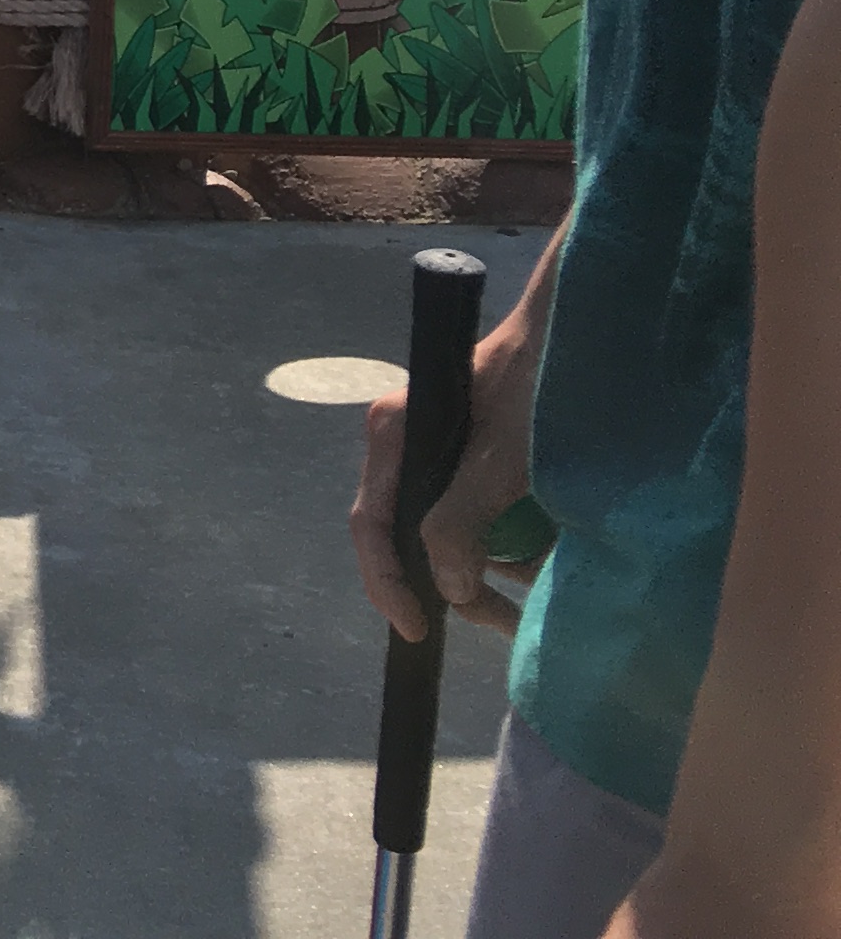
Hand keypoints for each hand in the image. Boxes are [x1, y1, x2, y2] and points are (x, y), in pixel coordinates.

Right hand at [353, 302, 549, 641]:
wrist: (583, 325)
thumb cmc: (536, 382)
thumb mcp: (501, 455)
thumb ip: (461, 520)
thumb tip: (445, 589)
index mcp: (396, 434)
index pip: (373, 523)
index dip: (388, 582)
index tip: (418, 630)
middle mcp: (410, 443)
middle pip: (411, 533)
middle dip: (453, 586)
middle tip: (502, 624)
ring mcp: (445, 449)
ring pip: (452, 527)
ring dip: (491, 566)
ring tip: (539, 595)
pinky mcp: (481, 452)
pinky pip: (483, 512)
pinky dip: (512, 541)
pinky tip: (548, 557)